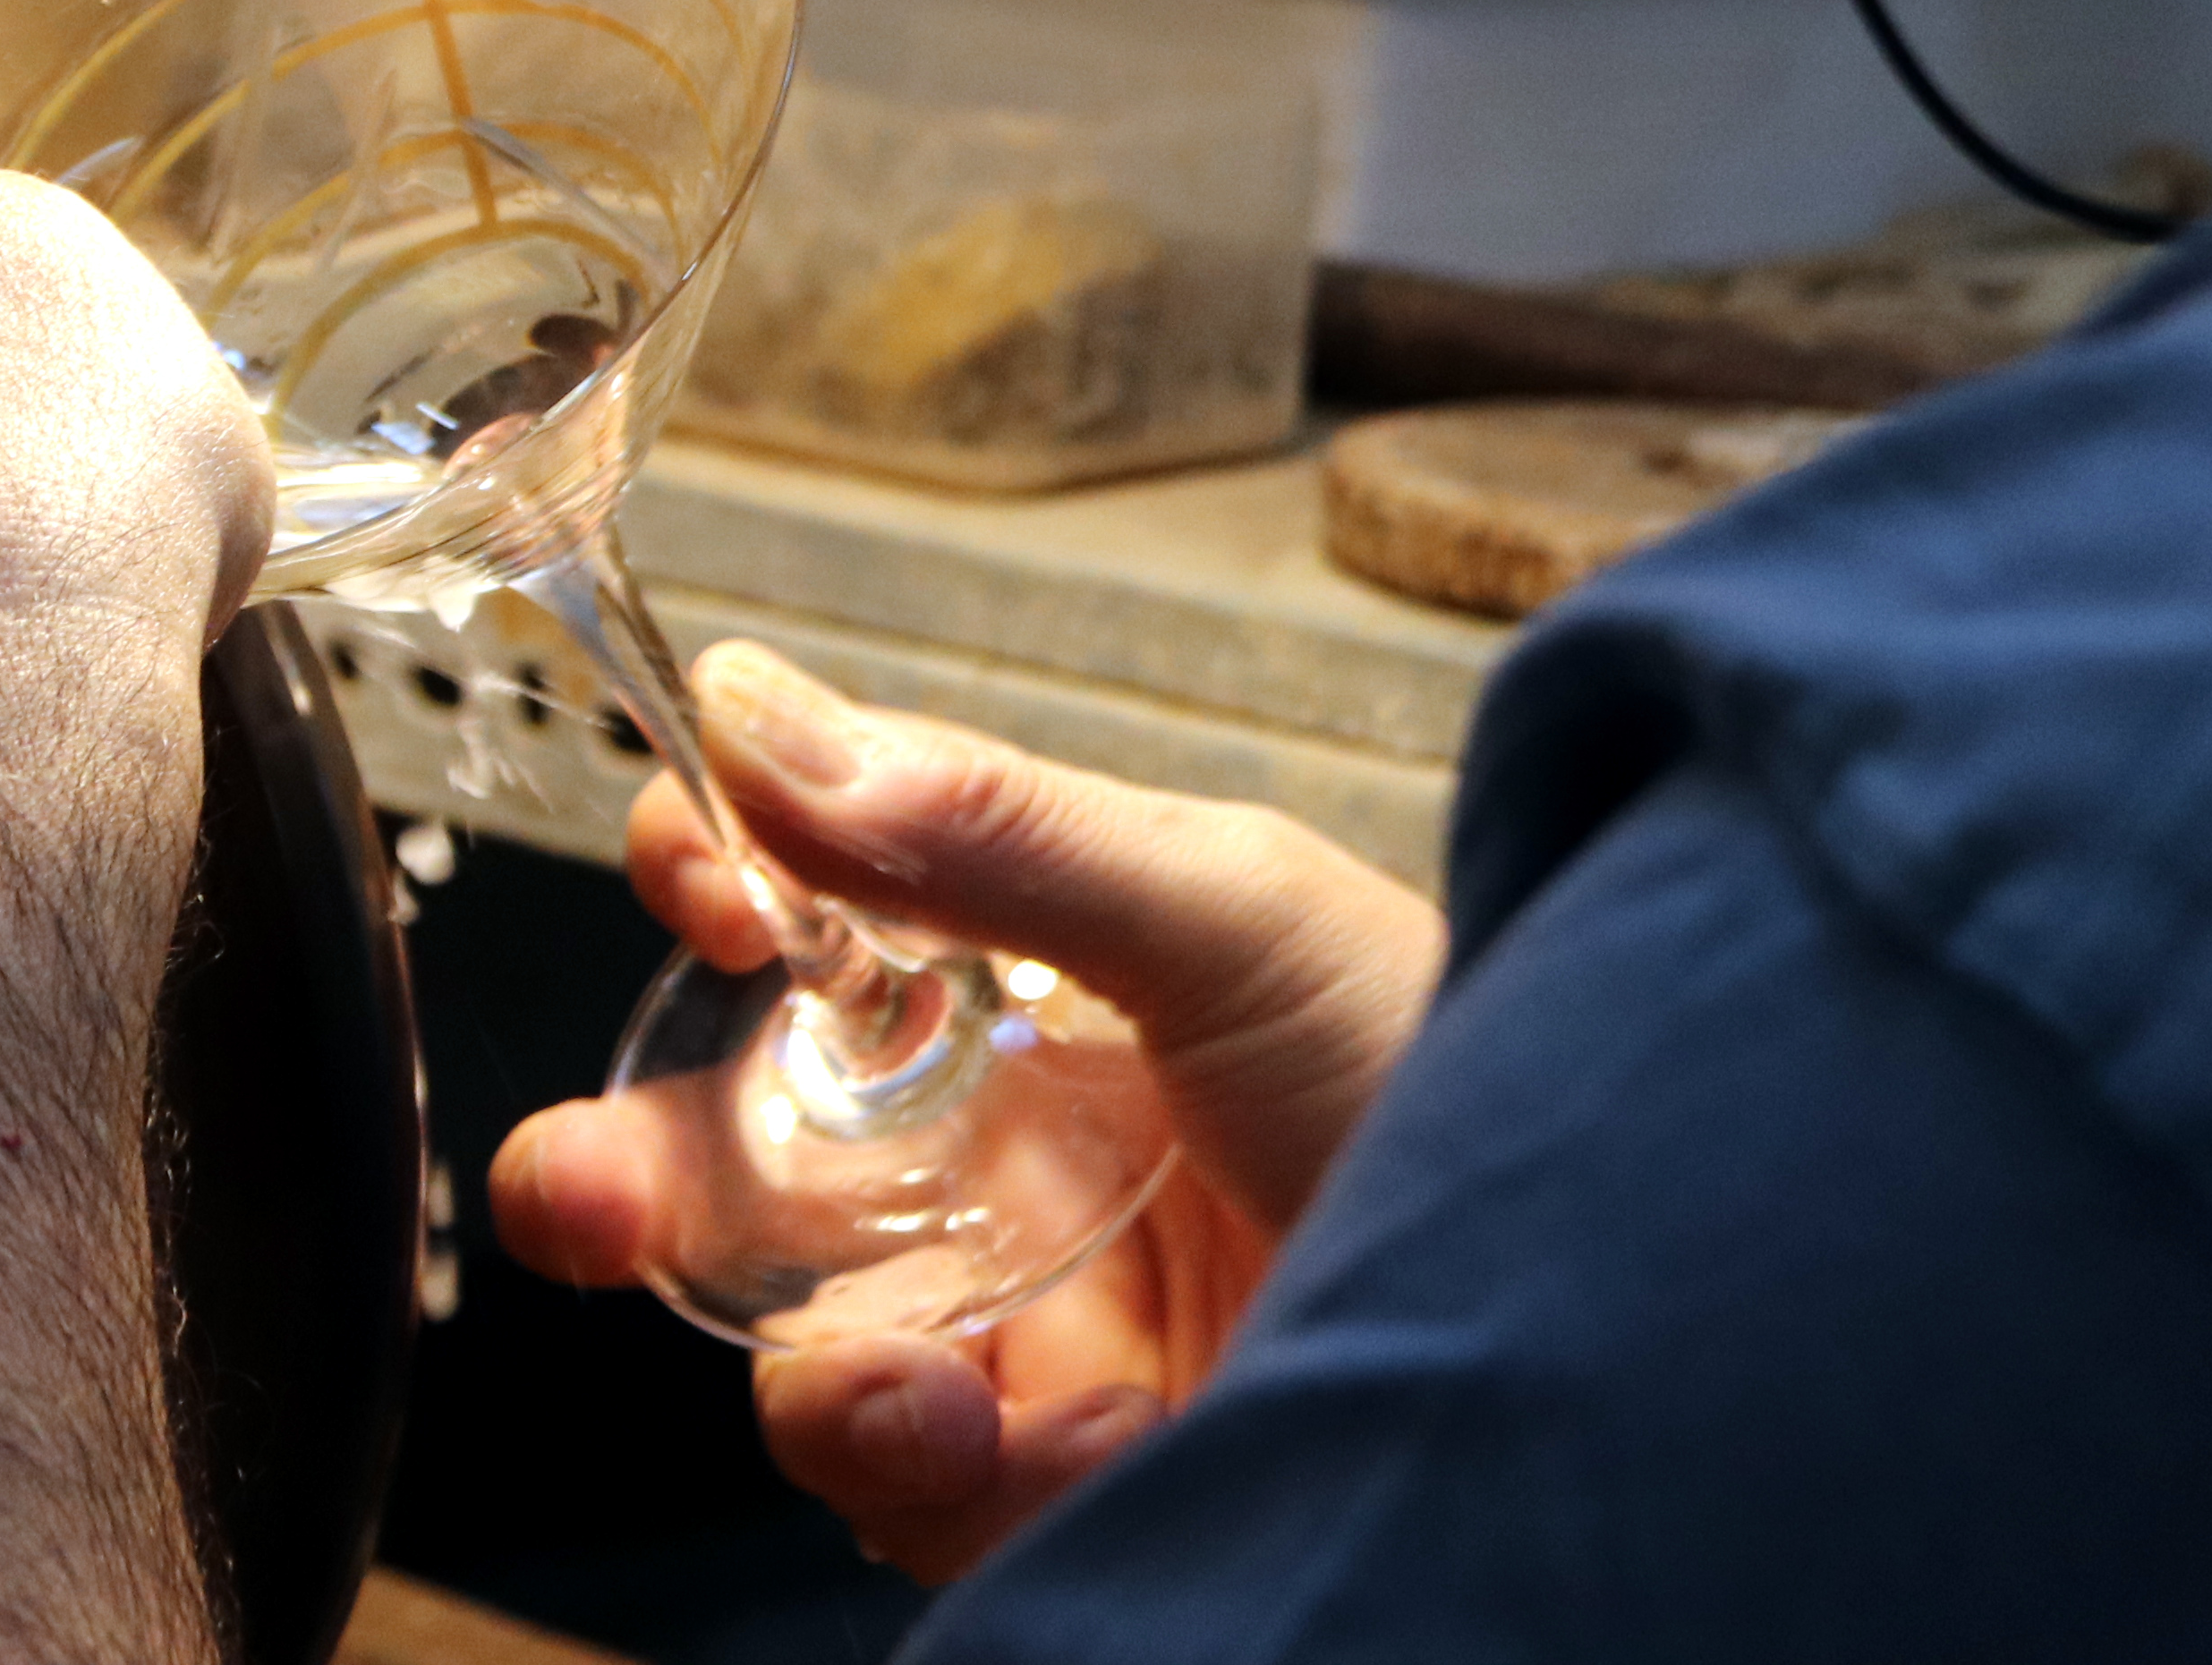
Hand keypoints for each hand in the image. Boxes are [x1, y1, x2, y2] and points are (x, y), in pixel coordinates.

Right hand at [487, 646, 1443, 1582]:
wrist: (1638, 1342)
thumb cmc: (1488, 1082)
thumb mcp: (1239, 917)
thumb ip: (990, 826)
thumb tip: (758, 707)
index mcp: (1053, 992)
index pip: (823, 923)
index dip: (726, 891)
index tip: (693, 878)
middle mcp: (1024, 1168)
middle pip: (757, 1172)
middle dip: (627, 1183)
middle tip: (573, 1199)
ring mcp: (1042, 1341)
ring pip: (818, 1360)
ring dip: (832, 1377)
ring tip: (922, 1391)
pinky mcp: (1069, 1504)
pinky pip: (923, 1503)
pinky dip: (958, 1479)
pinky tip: (1056, 1446)